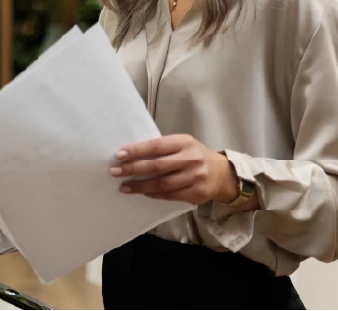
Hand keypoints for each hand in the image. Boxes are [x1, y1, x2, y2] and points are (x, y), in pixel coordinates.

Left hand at [110, 135, 236, 205]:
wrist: (222, 173)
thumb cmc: (194, 156)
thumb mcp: (182, 145)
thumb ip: (162, 149)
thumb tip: (132, 155)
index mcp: (184, 142)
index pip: (156, 146)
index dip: (137, 151)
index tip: (119, 154)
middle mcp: (191, 159)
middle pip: (157, 166)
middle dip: (133, 169)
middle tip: (115, 171)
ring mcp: (195, 177)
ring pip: (162, 184)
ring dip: (140, 186)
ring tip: (124, 186)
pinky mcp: (197, 193)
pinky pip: (170, 195)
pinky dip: (154, 194)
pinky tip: (142, 192)